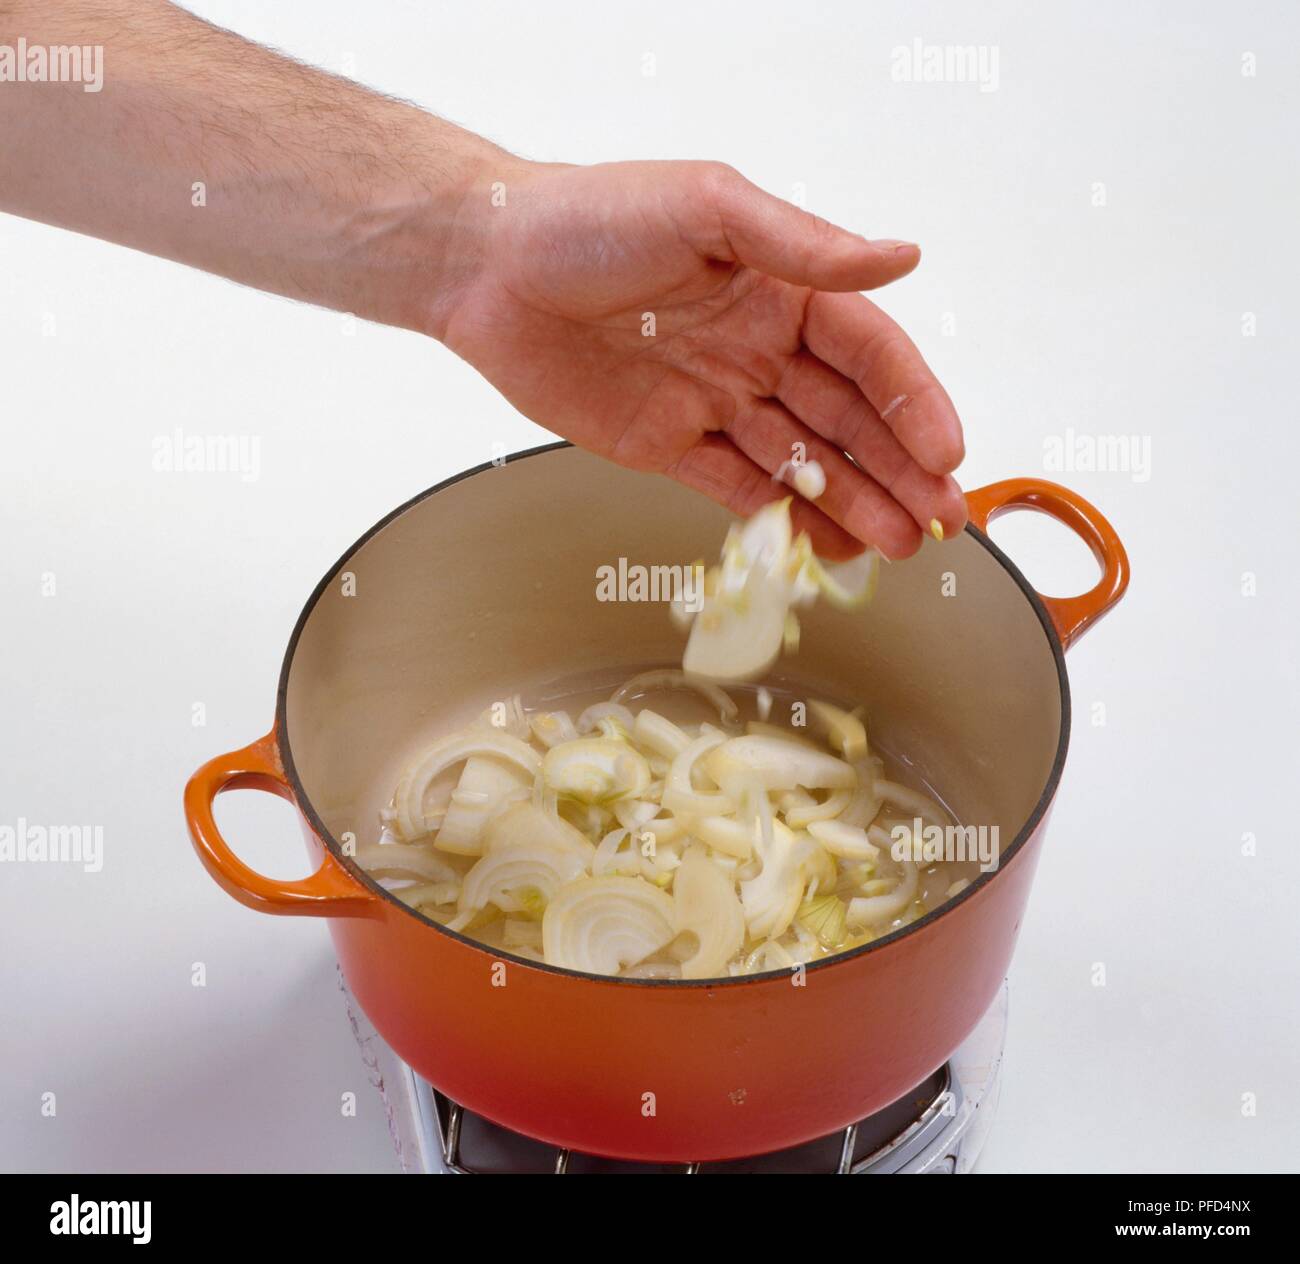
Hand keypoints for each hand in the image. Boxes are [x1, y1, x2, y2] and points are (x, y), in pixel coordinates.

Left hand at [439, 160, 966, 559]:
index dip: (913, 404)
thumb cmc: (588, 218)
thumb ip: (801, 243)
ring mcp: (715, 400)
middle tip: (943, 519)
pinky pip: (738, 488)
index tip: (948, 454)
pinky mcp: (669, 445)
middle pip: (847, 418)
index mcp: (778, 288)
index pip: (868, 353)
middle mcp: (756, 347)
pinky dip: (783, 519)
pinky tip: (826, 544)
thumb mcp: (704, 208)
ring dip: (855, 502)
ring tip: (899, 545)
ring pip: (802, 461)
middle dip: (900, 469)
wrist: (487, 270)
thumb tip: (901, 255)